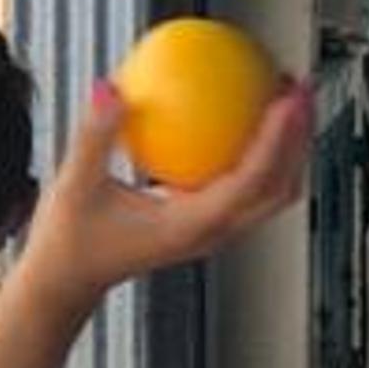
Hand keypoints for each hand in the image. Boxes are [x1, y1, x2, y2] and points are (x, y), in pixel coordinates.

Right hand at [15, 78, 313, 305]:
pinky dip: (257, 150)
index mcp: (192, 226)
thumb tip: (110, 87)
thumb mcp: (74, 183)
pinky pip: (245, 182)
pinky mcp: (207, 221)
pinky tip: (239, 111)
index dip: (278, 139)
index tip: (287, 99)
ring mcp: (215, 230)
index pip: (252, 180)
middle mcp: (214, 231)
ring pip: (271, 189)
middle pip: (280, 186)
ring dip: (287, 145)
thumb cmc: (70, 240)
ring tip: (285, 95)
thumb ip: (95, 135)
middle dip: (299, 137)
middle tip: (301, 88)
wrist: (67, 279)